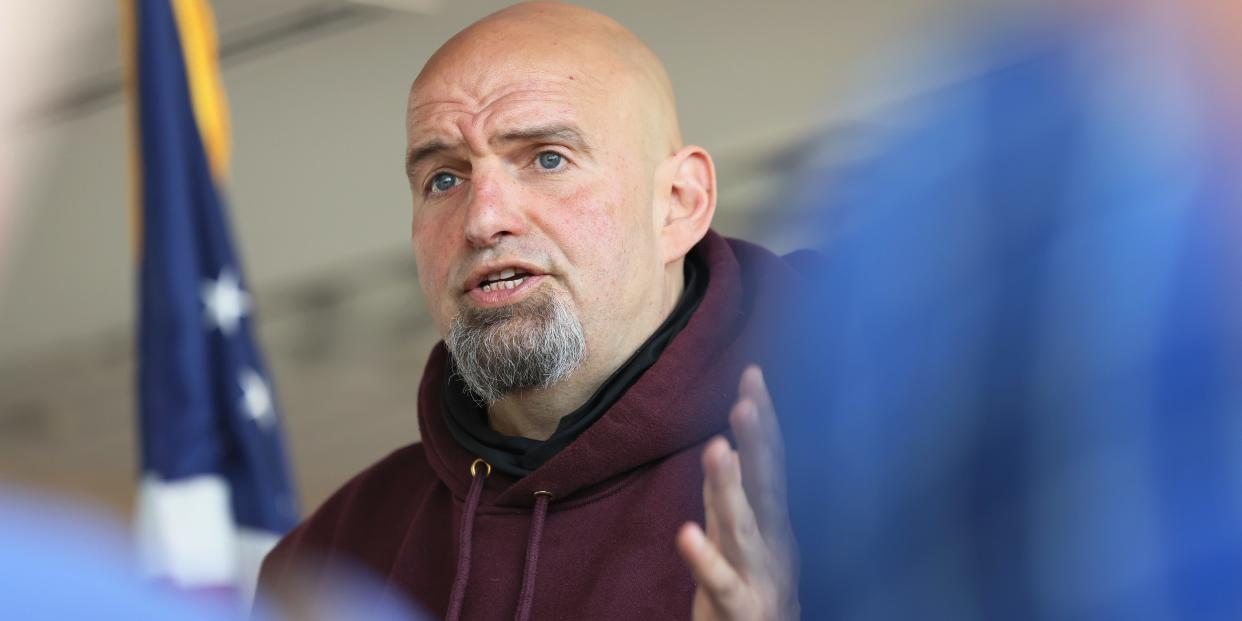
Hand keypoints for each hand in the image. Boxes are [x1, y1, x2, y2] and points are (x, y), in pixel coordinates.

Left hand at [676, 365, 799, 619]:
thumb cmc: (752, 590)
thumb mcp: (743, 537)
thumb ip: (732, 495)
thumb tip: (730, 444)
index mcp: (774, 522)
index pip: (770, 463)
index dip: (763, 420)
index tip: (752, 374)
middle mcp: (773, 543)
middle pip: (767, 487)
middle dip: (759, 443)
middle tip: (747, 400)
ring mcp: (759, 576)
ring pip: (744, 528)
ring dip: (731, 488)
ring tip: (718, 449)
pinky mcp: (740, 608)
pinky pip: (721, 581)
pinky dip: (705, 558)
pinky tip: (686, 533)